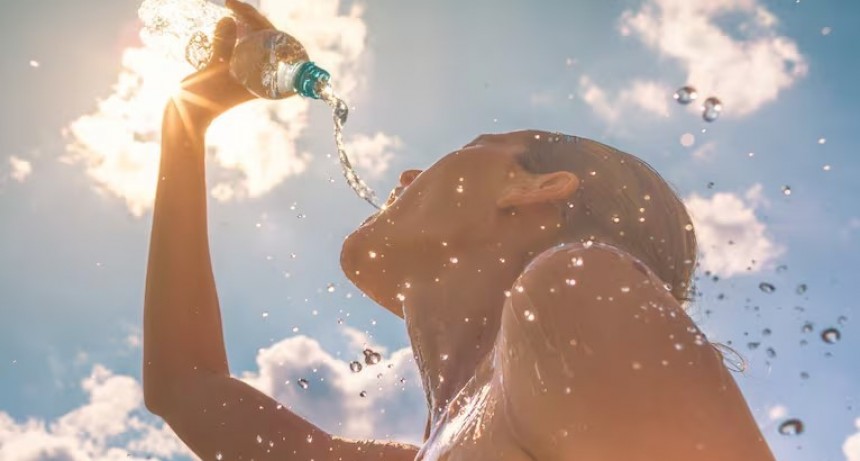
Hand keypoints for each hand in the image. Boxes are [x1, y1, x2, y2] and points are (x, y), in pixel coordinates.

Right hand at [172, 0, 276, 124]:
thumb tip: (229, 19)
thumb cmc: (203, 97)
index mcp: (267, 81)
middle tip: (232, 4)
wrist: (187, 115)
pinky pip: (241, 46)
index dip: (262, 23)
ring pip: (253, 42)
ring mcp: (249, 74)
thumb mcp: (214, 69)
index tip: (243, 11)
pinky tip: (226, 23)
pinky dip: (235, 33)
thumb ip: (223, 44)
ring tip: (230, 9)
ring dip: (244, 24)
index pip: (275, 45)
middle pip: (266, 40)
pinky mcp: (235, 71)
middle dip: (252, 20)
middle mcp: (262, 77)